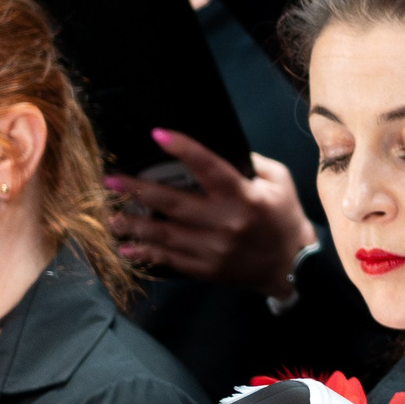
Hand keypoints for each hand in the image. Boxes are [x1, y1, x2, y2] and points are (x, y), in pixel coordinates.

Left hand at [108, 132, 317, 296]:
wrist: (293, 265)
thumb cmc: (284, 217)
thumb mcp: (279, 183)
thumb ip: (250, 164)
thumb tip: (216, 147)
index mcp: (244, 196)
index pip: (209, 167)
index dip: (183, 149)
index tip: (156, 134)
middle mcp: (226, 222)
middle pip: (174, 203)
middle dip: (139, 190)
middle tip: (111, 180)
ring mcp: (214, 249)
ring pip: (165, 235)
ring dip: (134, 224)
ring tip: (111, 216)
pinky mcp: (207, 269)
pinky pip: (170, 260)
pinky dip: (146, 254)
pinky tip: (126, 248)